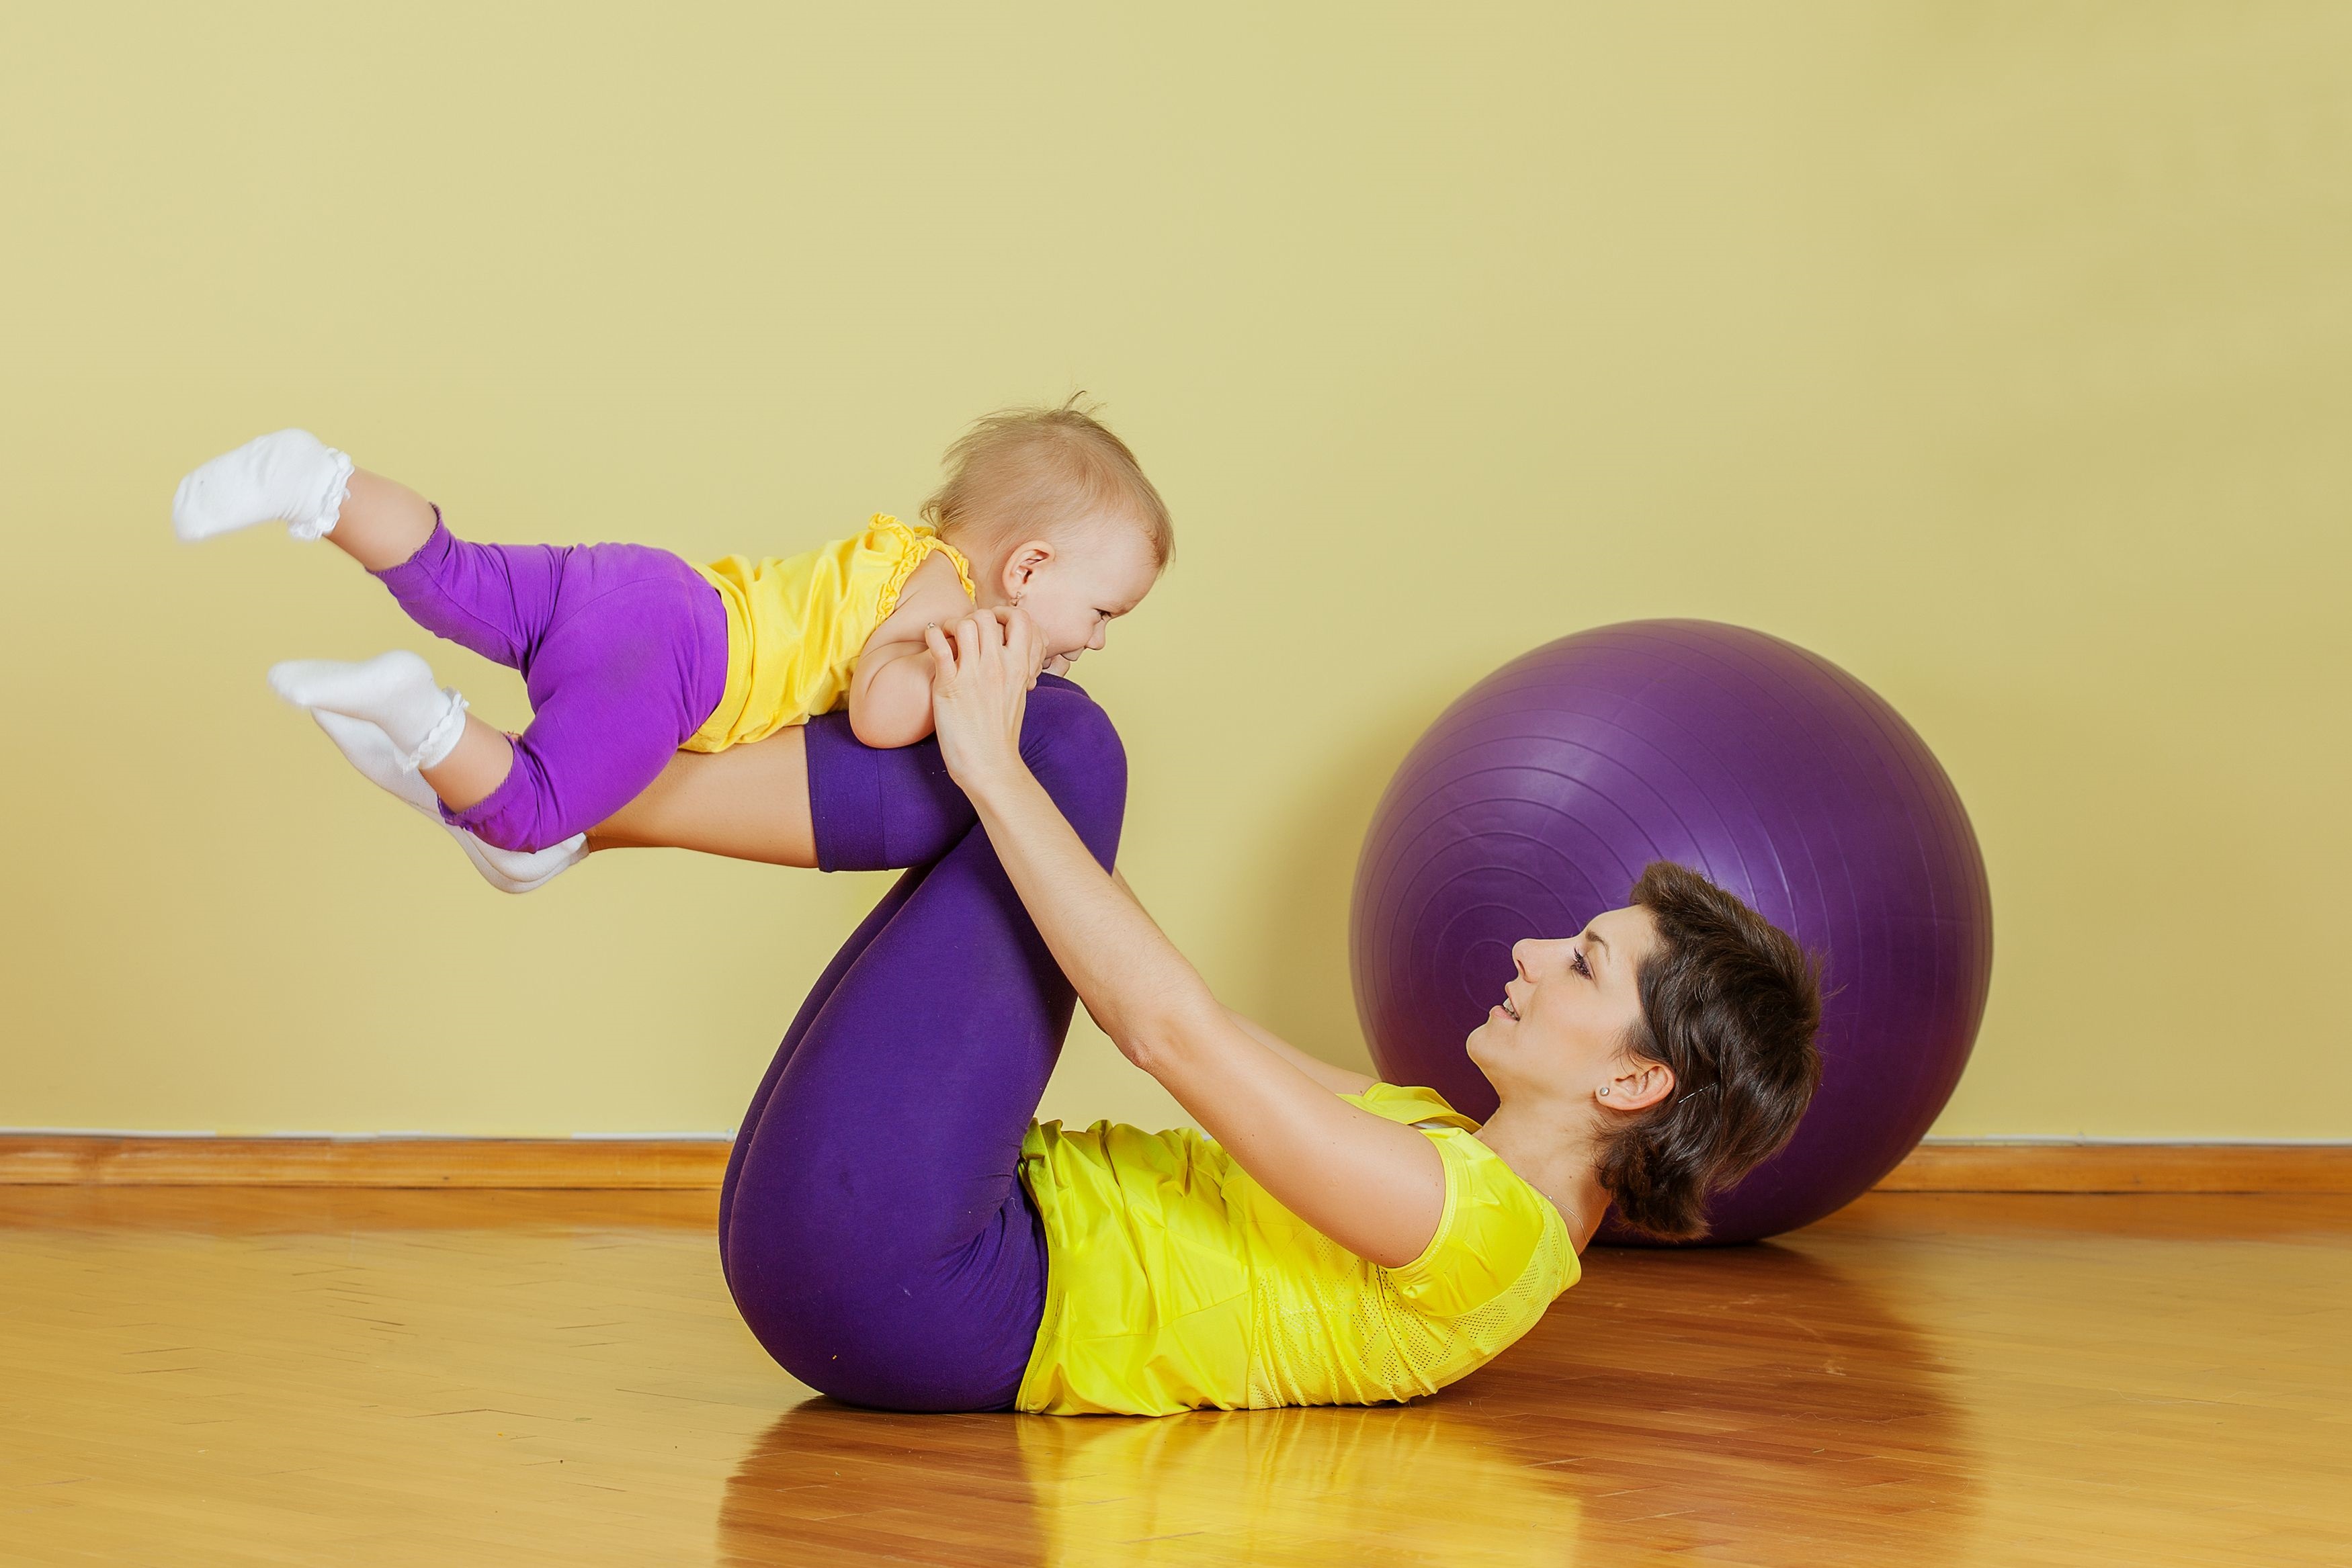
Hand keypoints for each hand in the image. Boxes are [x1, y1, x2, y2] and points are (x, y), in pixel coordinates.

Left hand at [924, 606, 1046, 791]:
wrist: (989, 764)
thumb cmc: (1001, 733)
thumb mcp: (1017, 695)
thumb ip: (1014, 669)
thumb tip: (1007, 651)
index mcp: (1019, 668)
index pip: (1021, 620)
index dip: (1005, 614)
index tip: (993, 624)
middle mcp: (998, 666)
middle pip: (987, 617)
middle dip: (973, 617)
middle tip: (963, 631)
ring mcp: (974, 675)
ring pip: (965, 624)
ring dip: (952, 624)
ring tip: (946, 636)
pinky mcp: (949, 686)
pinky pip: (940, 646)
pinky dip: (932, 634)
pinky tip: (931, 638)